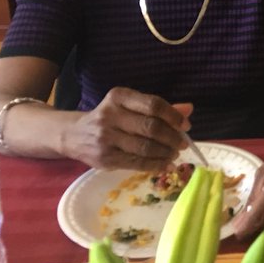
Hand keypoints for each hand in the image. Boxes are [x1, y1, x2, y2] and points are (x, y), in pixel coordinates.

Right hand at [60, 88, 188, 169]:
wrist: (74, 135)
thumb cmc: (110, 119)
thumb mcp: (130, 107)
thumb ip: (159, 108)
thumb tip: (189, 109)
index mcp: (118, 97)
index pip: (153, 104)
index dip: (173, 115)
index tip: (186, 125)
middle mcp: (110, 115)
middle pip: (151, 127)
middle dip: (172, 137)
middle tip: (183, 143)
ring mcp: (106, 138)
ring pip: (145, 147)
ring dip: (166, 152)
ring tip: (175, 154)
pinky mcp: (105, 158)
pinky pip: (137, 163)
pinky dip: (156, 165)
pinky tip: (166, 164)